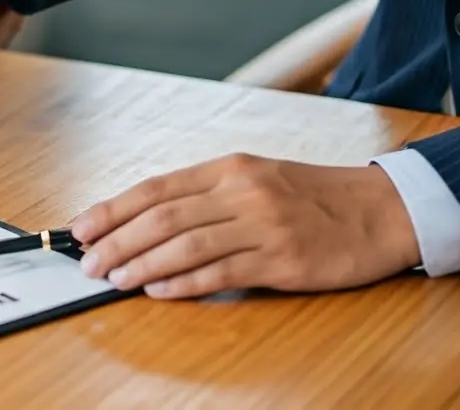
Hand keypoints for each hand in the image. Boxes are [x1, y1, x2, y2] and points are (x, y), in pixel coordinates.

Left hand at [69, 155, 420, 299]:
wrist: (379, 211)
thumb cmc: (310, 196)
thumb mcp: (253, 179)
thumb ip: (203, 196)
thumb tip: (143, 220)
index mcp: (228, 168)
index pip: (155, 188)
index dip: (112, 209)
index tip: (80, 227)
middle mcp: (241, 191)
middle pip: (162, 216)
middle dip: (116, 240)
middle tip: (87, 261)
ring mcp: (263, 225)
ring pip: (186, 244)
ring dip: (142, 263)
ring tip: (113, 279)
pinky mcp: (284, 259)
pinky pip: (222, 272)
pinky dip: (184, 282)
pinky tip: (158, 291)